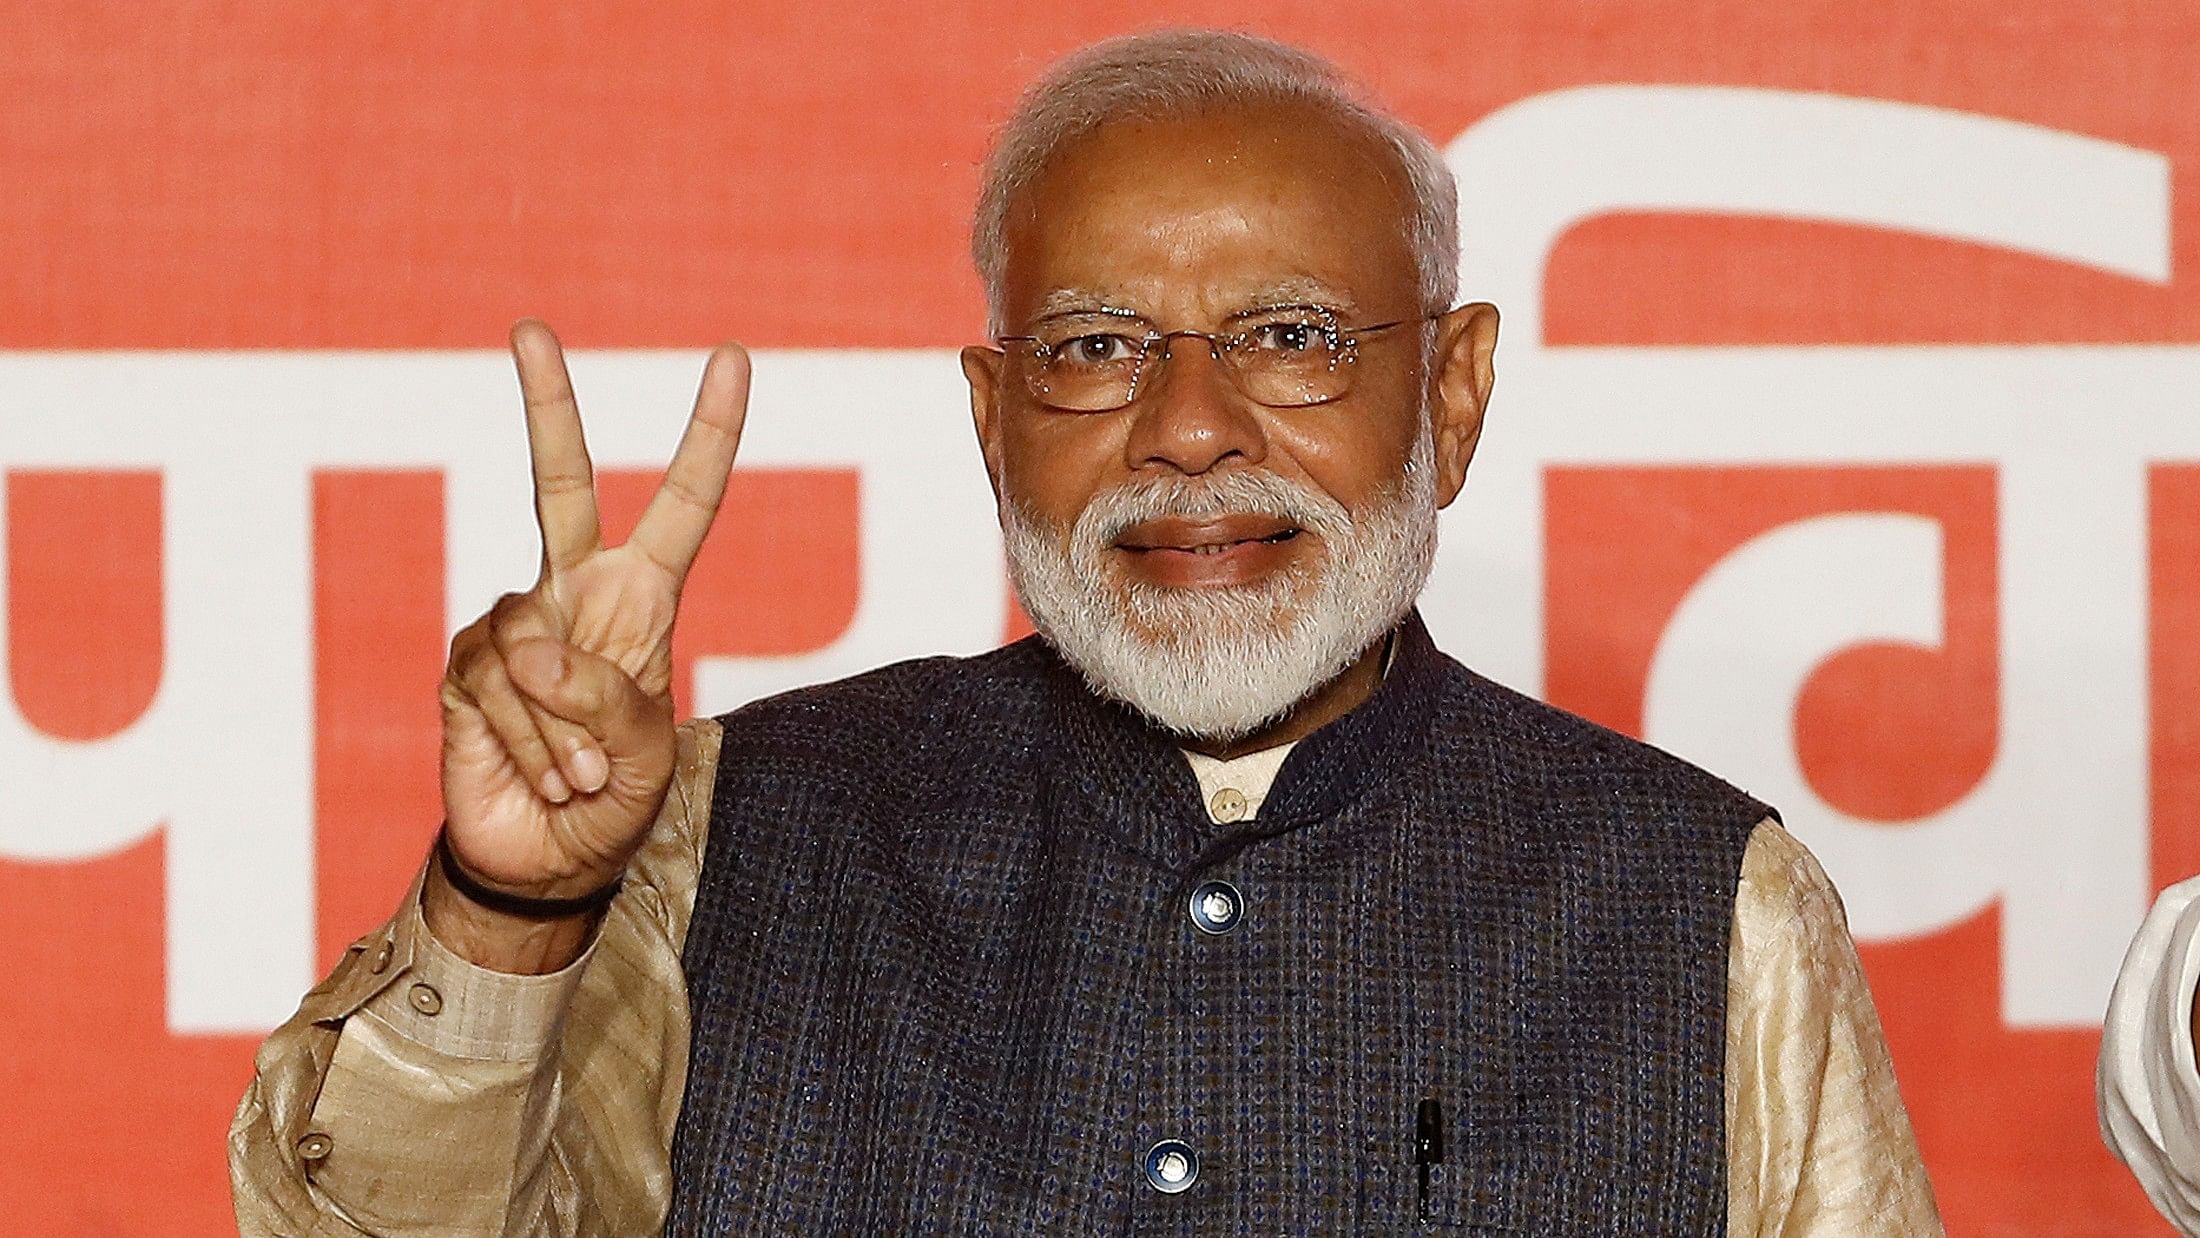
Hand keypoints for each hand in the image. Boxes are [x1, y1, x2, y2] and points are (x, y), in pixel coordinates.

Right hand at [436, 319, 747, 927]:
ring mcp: (513, 625)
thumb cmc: (614, 802)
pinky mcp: (465, 669)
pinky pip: (495, 687)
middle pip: (559, 481)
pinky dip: (529, 743)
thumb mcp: (646, 755)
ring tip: (580, 779)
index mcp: (644, 599)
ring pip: (532, 643)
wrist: (548, 866)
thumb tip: (529, 647)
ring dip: (563, 727)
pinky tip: (545, 778)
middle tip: (531, 328)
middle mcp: (575, 594)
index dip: (708, 434)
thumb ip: (606, 699)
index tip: (731, 358)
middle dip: (546, 405)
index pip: (683, 503)